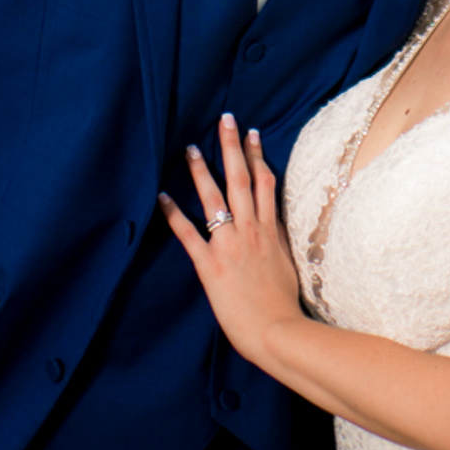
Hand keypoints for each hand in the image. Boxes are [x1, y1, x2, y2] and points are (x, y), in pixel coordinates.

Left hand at [161, 115, 305, 365]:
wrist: (277, 330)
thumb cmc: (283, 303)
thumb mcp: (287, 264)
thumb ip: (277, 241)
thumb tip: (272, 225)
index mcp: (270, 230)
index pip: (265, 183)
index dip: (257, 156)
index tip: (252, 134)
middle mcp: (251, 230)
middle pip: (241, 179)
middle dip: (232, 147)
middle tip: (225, 120)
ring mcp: (230, 245)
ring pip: (216, 199)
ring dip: (202, 172)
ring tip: (190, 149)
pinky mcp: (210, 264)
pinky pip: (189, 233)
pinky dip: (174, 214)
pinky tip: (162, 197)